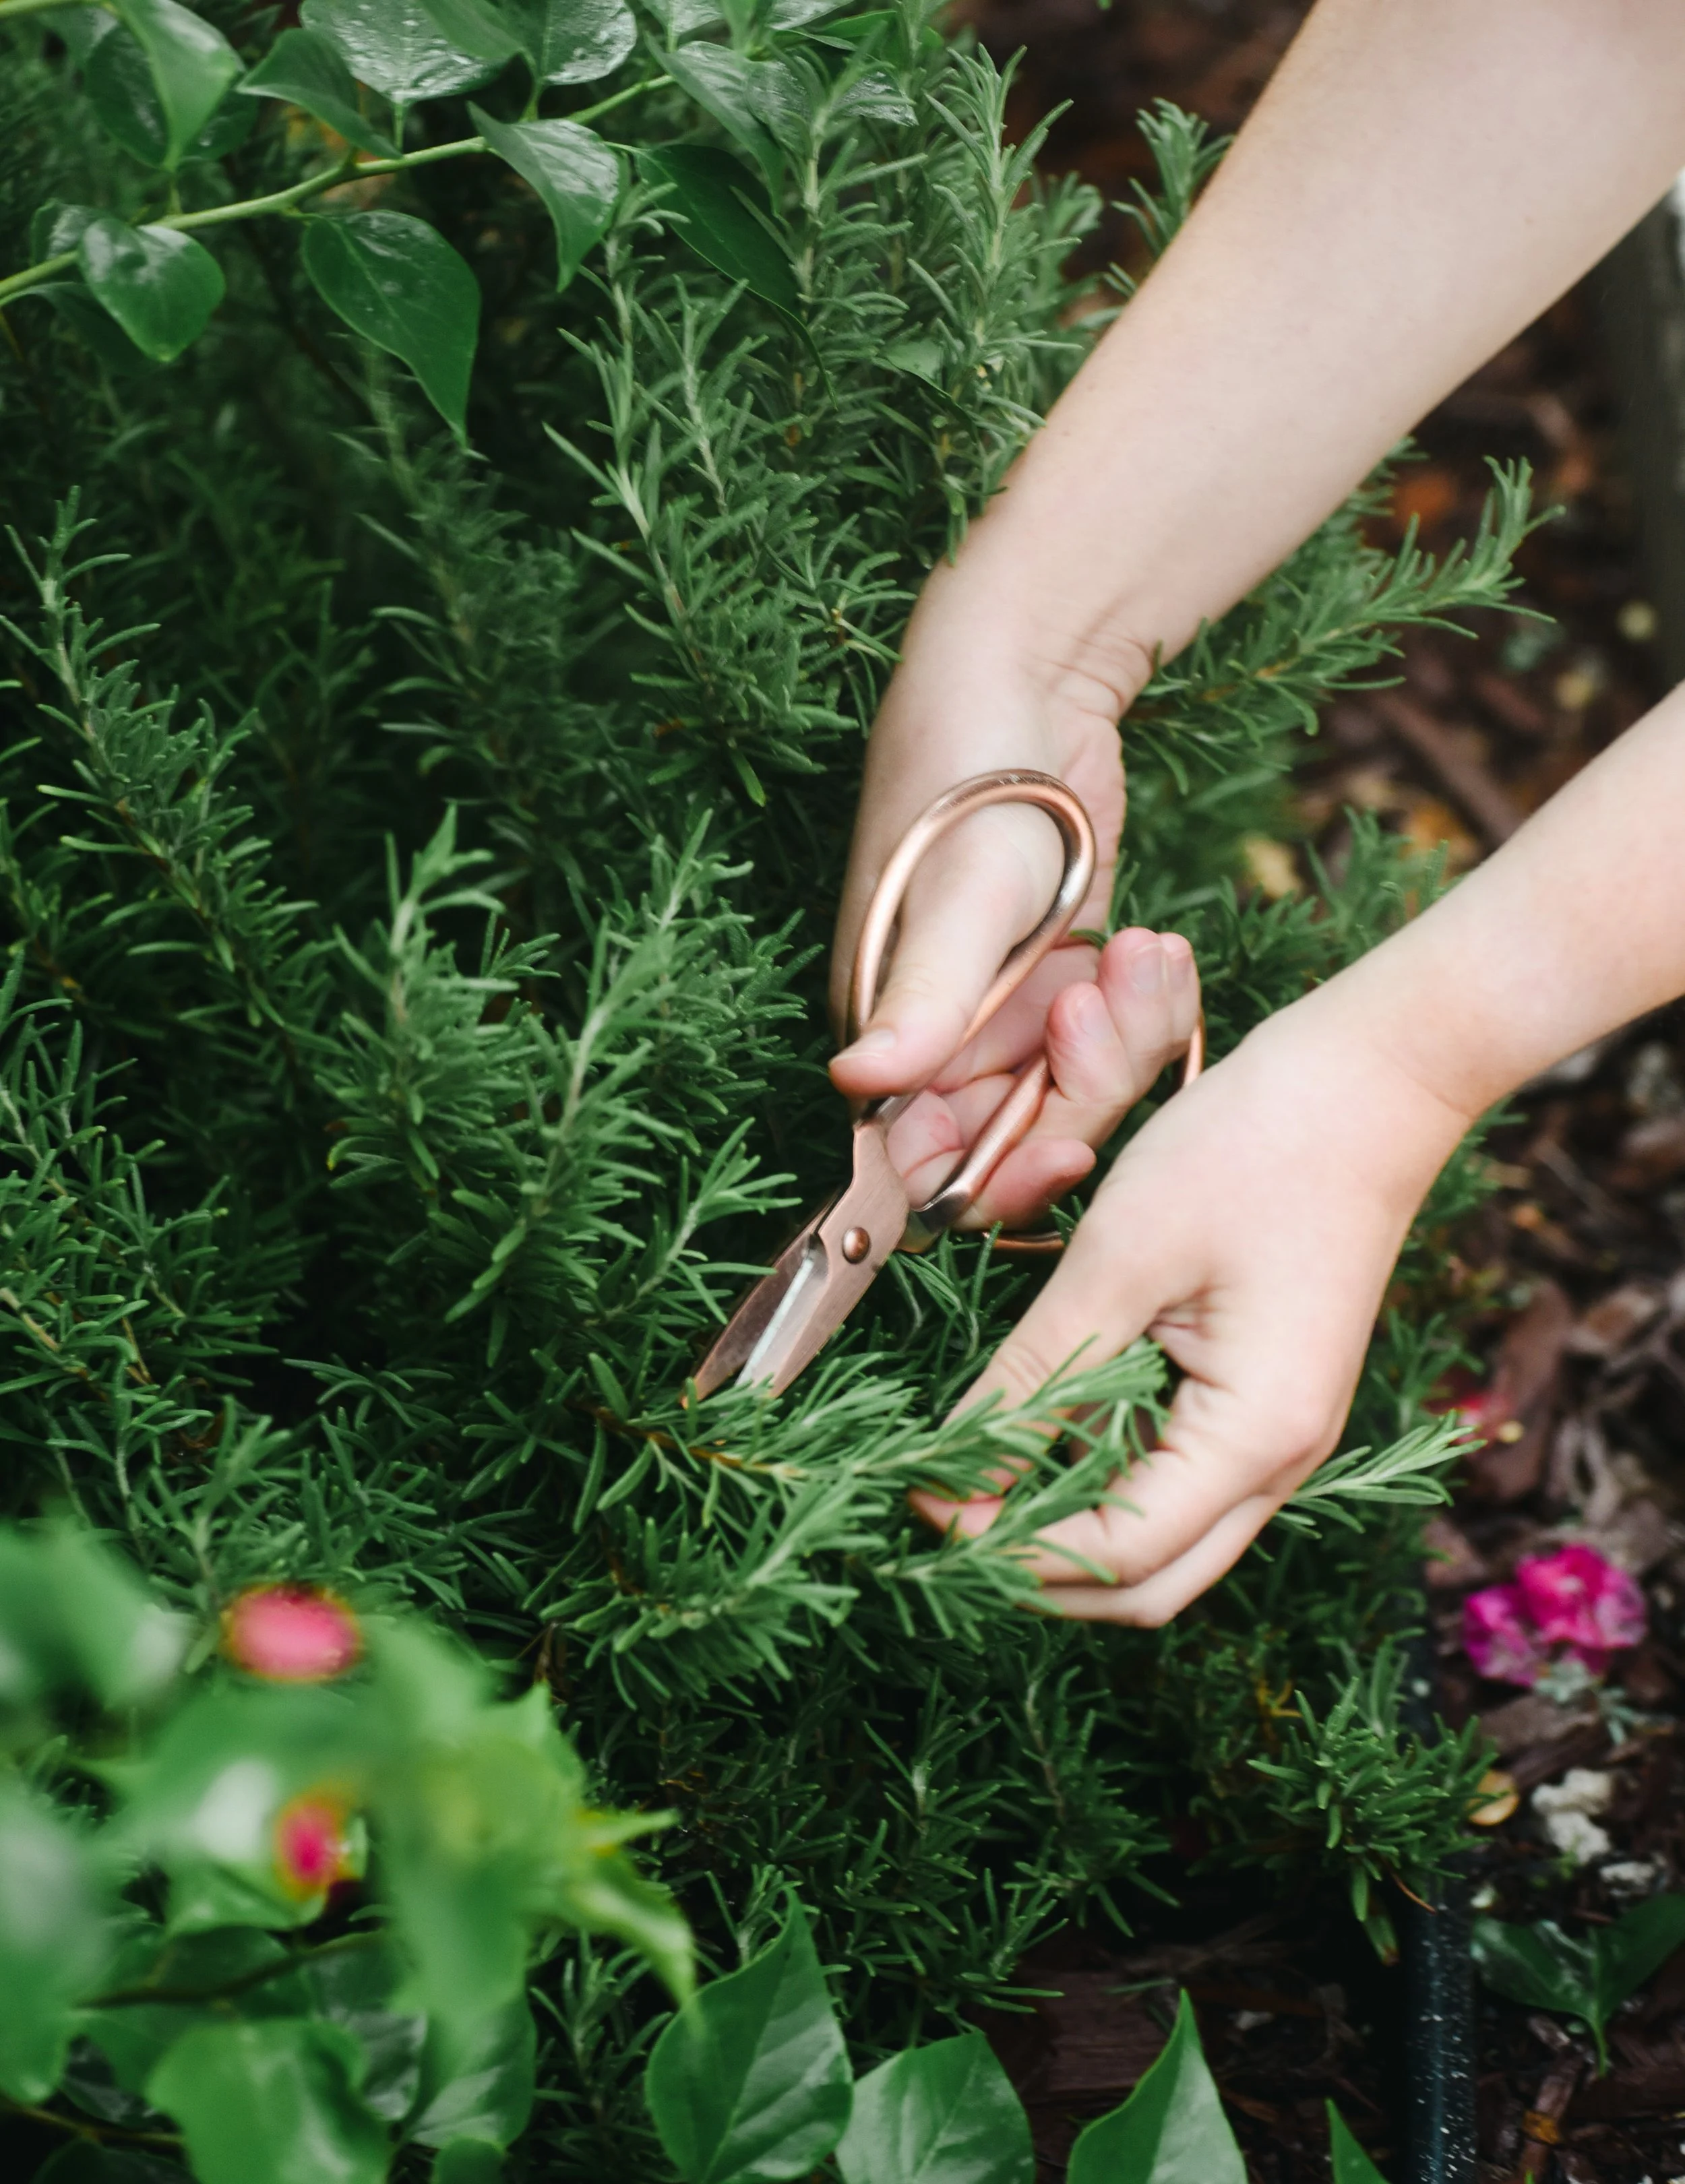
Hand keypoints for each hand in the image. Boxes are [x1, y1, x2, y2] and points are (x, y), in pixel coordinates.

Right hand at [831, 547, 1159, 1220]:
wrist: (1030, 675)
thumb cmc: (969, 775)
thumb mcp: (958, 894)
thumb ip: (921, 1000)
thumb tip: (856, 1082)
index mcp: (891, 1033)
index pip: (927, 1165)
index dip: (996, 1177)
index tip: (1067, 1143)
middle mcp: (945, 1041)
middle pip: (1023, 1142)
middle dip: (1085, 1089)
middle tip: (1106, 1003)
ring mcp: (1010, 1015)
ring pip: (1085, 1093)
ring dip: (1130, 1037)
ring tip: (1141, 954)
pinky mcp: (1066, 984)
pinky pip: (1122, 1041)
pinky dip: (1151, 1006)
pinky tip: (1154, 946)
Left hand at [913, 990, 1472, 1621]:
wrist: (1366, 1088)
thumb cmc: (1250, 1151)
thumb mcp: (1118, 1257)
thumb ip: (1036, 1371)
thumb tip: (955, 1458)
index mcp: (1255, 1437)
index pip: (1118, 1553)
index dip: (1009, 1544)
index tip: (923, 1500)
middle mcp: (1280, 1463)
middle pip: (1147, 1581)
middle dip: (1038, 1567)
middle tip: (944, 1509)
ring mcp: (1278, 1436)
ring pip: (1162, 1538)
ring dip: (1066, 1521)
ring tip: (973, 1468)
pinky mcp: (1262, 1400)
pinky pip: (1176, 1475)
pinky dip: (1102, 1470)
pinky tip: (1037, 1420)